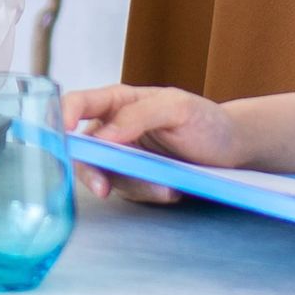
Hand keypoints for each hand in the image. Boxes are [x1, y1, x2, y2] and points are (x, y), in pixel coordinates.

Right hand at [59, 81, 246, 203]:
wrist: (232, 149)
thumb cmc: (206, 120)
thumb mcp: (178, 108)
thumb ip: (139, 115)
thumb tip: (103, 135)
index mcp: (118, 101)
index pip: (78, 103)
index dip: (63, 115)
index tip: (64, 133)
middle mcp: (113, 128)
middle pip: (82, 148)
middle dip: (90, 170)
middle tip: (102, 187)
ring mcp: (123, 155)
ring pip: (106, 174)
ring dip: (132, 184)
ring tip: (166, 187)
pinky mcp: (135, 179)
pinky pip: (128, 190)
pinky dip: (147, 193)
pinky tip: (171, 190)